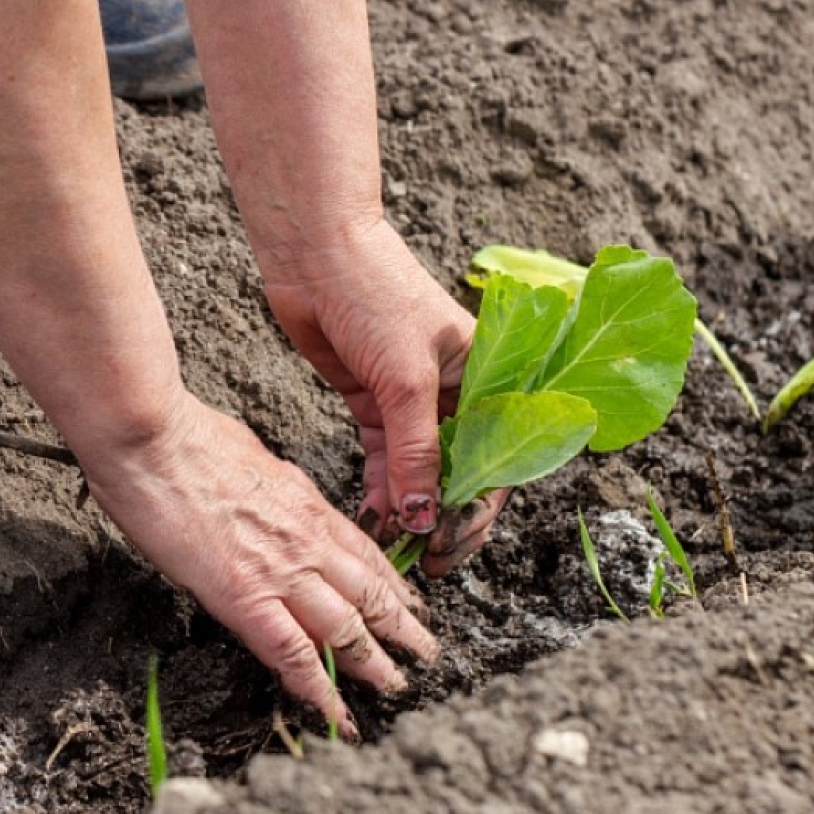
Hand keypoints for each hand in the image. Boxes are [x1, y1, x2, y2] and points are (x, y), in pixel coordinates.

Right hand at [76, 390, 436, 737]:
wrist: (153, 440)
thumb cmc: (188, 440)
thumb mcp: (256, 459)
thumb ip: (277, 488)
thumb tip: (277, 495)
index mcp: (307, 505)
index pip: (366, 553)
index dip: (394, 584)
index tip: (412, 604)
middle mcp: (308, 539)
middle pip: (370, 592)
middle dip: (404, 628)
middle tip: (426, 654)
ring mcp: (283, 570)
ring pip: (347, 626)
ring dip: (376, 664)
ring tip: (398, 689)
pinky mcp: (246, 597)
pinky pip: (295, 653)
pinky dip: (320, 690)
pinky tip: (338, 716)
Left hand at [259, 219, 503, 575]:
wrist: (315, 253)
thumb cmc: (375, 294)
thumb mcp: (406, 378)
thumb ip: (416, 451)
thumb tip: (425, 517)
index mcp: (487, 379)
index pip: (499, 458)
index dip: (479, 507)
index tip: (453, 543)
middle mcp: (457, 395)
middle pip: (462, 473)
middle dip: (446, 519)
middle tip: (428, 560)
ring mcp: (413, 403)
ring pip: (421, 473)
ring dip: (410, 511)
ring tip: (396, 547)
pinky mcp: (374, 405)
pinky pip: (385, 461)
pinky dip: (380, 491)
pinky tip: (372, 518)